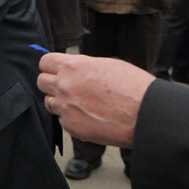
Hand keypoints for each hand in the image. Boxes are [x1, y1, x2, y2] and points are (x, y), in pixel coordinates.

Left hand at [36, 52, 154, 148]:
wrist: (147, 114)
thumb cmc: (133, 87)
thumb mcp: (107, 64)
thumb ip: (83, 66)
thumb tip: (71, 69)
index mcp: (73, 66)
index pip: (45, 62)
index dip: (51, 66)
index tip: (56, 70)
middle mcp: (65, 86)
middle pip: (41, 81)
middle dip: (52, 83)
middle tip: (68, 88)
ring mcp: (66, 107)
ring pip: (49, 102)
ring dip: (60, 102)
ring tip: (82, 103)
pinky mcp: (71, 126)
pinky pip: (62, 119)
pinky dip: (72, 118)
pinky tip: (90, 117)